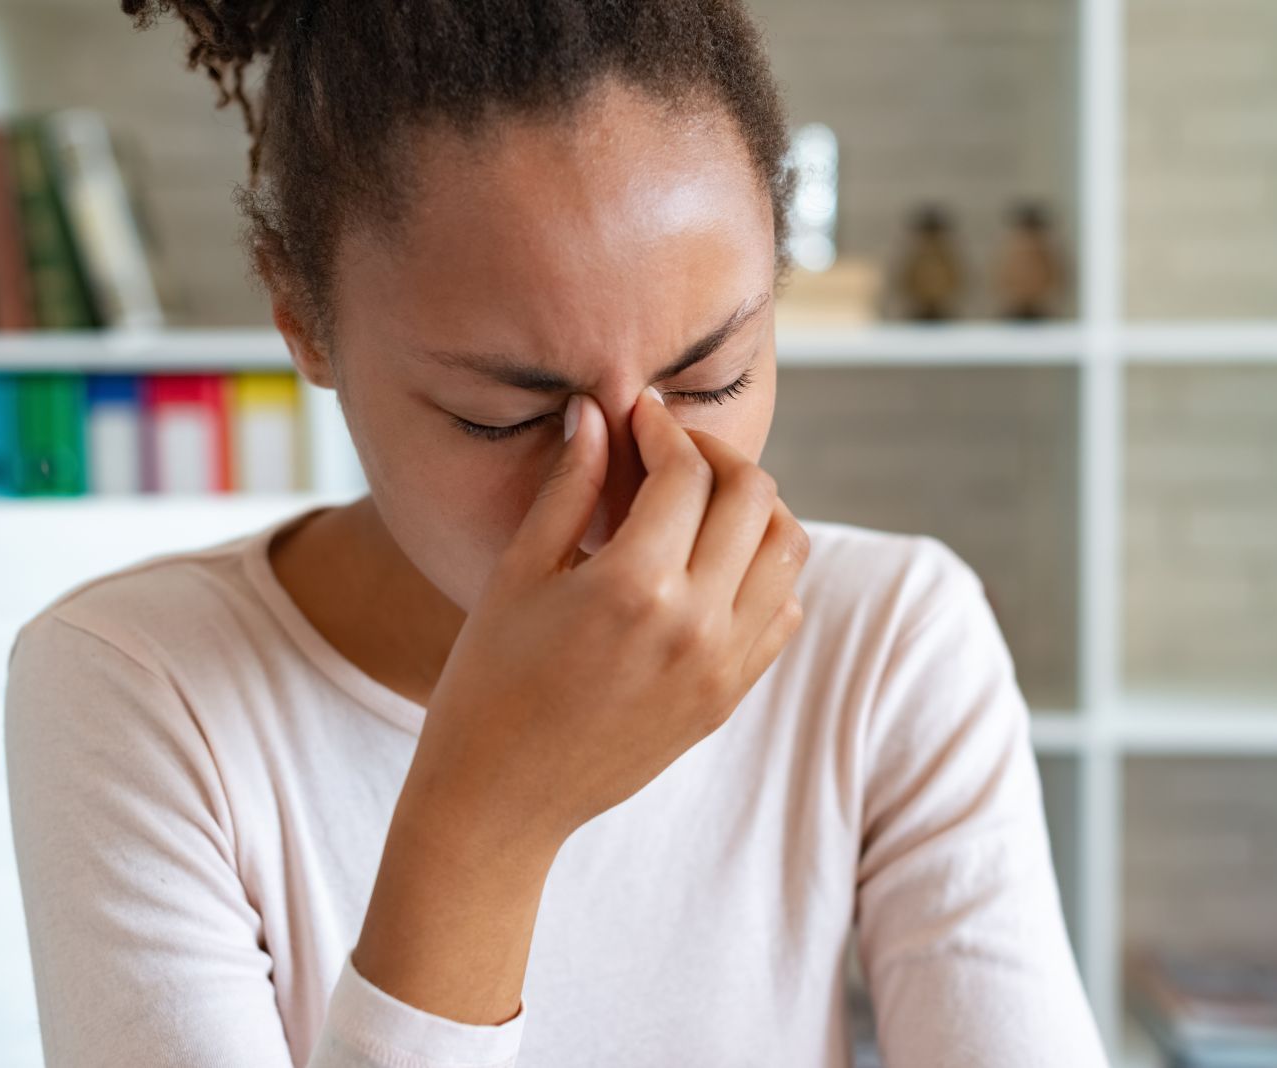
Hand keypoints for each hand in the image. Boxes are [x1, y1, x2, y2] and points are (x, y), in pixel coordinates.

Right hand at [405, 384, 811, 851]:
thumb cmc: (489, 682)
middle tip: (671, 448)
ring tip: (701, 500)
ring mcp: (723, 666)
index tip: (636, 416)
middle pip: (754, 497)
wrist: (502, 800)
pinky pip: (783, 612)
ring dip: (754, 508)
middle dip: (715, 454)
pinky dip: (764, 572)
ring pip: (788, 550)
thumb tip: (595, 412)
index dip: (662, 427)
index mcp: (635, 586)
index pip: (686, 472)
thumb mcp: (518, 574)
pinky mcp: (729, 696)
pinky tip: (710, 564)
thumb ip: (569, 486)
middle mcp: (696, 624)